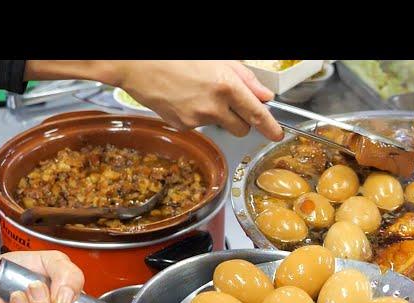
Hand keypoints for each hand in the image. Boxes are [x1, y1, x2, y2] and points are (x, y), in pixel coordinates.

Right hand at [113, 60, 283, 140]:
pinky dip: (198, 116)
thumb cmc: (175, 56)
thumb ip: (245, 78)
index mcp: (225, 85)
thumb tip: (264, 96)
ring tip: (200, 94)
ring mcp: (197, 119)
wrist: (136, 64)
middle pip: (242, 129)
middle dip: (242, 121)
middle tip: (232, 105)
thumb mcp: (217, 59)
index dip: (270, 127)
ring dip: (218, 116)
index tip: (277, 134)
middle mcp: (213, 106)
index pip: (256, 114)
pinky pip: (200, 126)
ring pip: (220, 127)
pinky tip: (186, 99)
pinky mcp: (183, 126)